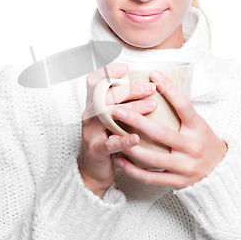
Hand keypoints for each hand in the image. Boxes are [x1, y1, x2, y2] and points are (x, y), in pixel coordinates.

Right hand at [77, 63, 156, 197]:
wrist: (93, 171)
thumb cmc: (108, 140)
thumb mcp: (112, 119)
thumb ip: (122, 104)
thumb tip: (146, 85)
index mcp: (93, 105)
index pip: (94, 82)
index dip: (107, 72)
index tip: (126, 67)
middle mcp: (89, 116)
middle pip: (105, 96)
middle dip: (129, 90)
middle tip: (150, 88)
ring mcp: (91, 133)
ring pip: (107, 116)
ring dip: (131, 110)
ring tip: (151, 106)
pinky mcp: (96, 151)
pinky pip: (108, 144)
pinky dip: (122, 140)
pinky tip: (136, 137)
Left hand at [112, 69, 227, 189]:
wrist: (220, 172)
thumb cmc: (203, 141)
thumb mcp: (198, 123)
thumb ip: (180, 111)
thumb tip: (158, 85)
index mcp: (198, 128)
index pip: (184, 105)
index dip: (169, 89)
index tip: (154, 74)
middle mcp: (192, 147)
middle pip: (161, 133)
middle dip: (136, 121)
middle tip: (117, 110)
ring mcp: (185, 166)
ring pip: (153, 158)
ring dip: (130, 147)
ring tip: (113, 137)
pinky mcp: (177, 182)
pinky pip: (151, 177)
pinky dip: (133, 169)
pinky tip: (120, 159)